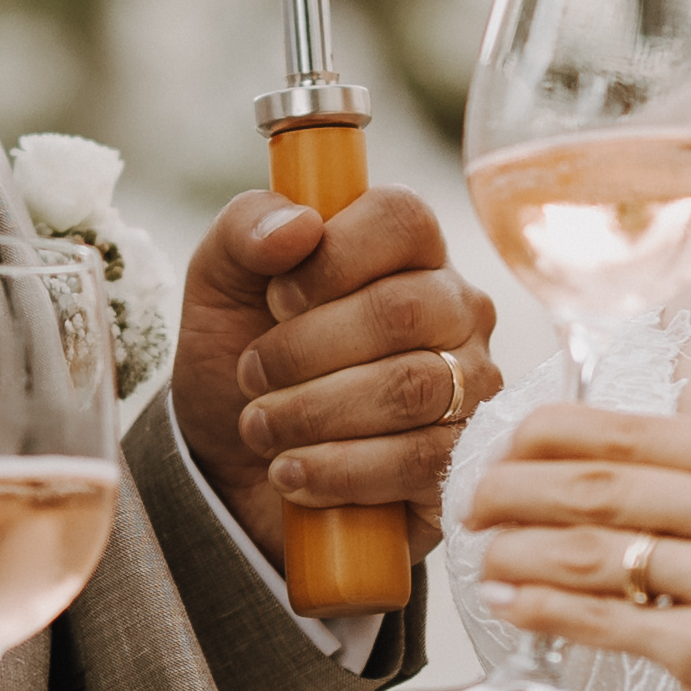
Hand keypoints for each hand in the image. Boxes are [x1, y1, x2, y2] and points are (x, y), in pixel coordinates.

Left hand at [174, 184, 500, 562]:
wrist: (238, 465)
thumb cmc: (244, 357)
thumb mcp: (220, 284)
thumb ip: (245, 232)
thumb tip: (299, 225)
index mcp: (405, 248)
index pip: (400, 219)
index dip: (331, 258)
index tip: (276, 298)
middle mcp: (454, 308)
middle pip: (402, 310)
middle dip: (305, 350)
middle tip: (251, 376)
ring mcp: (470, 383)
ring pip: (410, 388)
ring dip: (313, 413)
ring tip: (259, 427)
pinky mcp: (462, 457)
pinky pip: (418, 460)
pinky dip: (338, 469)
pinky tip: (291, 471)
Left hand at [465, 403, 690, 690]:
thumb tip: (595, 467)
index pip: (633, 427)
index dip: (547, 434)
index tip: (501, 447)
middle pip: (600, 483)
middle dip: (514, 487)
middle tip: (468, 499)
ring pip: (592, 552)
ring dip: (516, 548)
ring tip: (480, 551)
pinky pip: (604, 622)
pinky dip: (543, 607)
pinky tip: (511, 601)